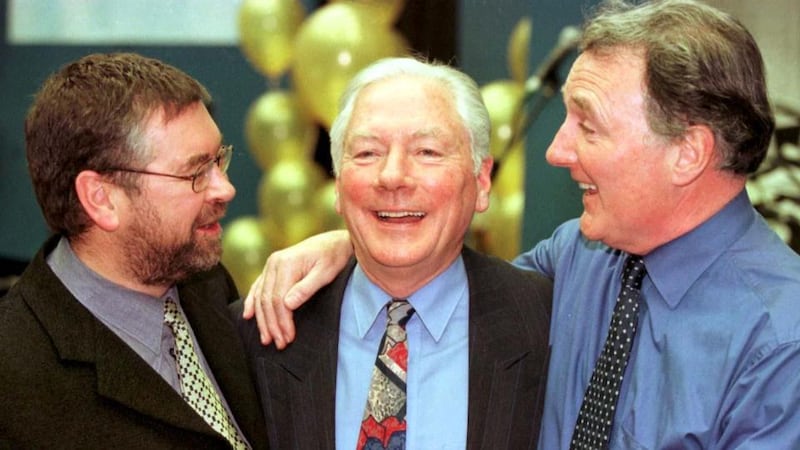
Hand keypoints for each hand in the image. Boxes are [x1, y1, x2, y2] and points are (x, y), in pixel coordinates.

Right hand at [242, 229, 352, 348]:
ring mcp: (271, 265)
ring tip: (266, 338)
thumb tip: (288, 305)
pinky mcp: (272, 268)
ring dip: (262, 319)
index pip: (278, 299)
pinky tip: (248, 315)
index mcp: (286, 263)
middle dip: (272, 325)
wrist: (335, 241)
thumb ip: (306, 288)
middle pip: (267, 300)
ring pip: (260, 296)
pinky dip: (252, 302)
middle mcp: (274, 263)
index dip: (282, 321)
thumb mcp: (325, 272)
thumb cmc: (333, 256)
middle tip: (279, 344)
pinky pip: (258, 287)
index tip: (288, 337)